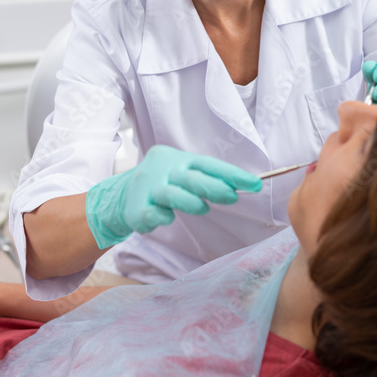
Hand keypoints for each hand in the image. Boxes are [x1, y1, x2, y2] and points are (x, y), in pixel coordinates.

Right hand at [85, 144, 261, 248]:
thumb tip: (238, 186)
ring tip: (202, 207)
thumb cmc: (162, 184)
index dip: (232, 174)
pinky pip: (156, 215)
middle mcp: (161, 169)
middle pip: (192, 178)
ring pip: (174, 196)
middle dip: (216, 188)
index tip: (255, 184)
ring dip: (193, 204)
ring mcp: (147, 188)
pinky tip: (166, 215)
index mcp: (176, 158)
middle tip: (233, 197)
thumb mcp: (182, 174)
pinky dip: (165, 217)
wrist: (122, 195)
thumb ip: (206, 178)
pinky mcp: (136, 209)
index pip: (208, 163)